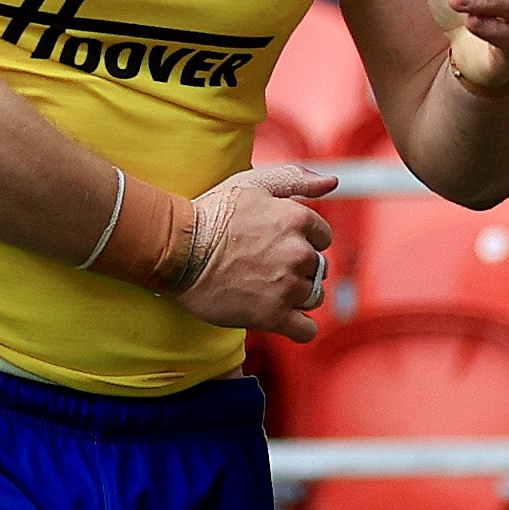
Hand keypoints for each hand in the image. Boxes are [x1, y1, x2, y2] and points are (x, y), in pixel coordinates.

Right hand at [169, 163, 338, 340]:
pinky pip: (306, 330)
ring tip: (265, 290)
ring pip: (313, 297)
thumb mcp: (252, 183)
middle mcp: (298, 253)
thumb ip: (295, 179)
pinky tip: (284, 319)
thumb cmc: (210, 215)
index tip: (277, 246)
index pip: (322, 237)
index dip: (302, 241)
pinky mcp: (273, 316)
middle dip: (297, 269)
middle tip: (265, 268)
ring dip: (296, 296)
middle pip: (317, 268)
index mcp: (297, 219)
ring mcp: (287, 286)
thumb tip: (331, 183)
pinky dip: (299, 327)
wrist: (177, 250)